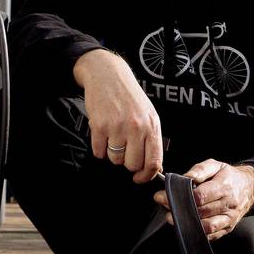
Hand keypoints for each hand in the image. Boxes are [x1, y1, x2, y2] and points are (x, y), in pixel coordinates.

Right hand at [72, 49, 162, 182]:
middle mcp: (136, 127)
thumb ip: (152, 139)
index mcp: (152, 126)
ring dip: (113, 153)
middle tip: (124, 150)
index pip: (154, 162)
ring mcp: (117, 127)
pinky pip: (99, 152)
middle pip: (132, 165)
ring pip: (115, 160)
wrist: (108, 75)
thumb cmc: (129, 96)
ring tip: (114, 137)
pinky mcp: (99, 126)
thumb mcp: (149, 115)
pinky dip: (99, 147)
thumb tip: (154, 167)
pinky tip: (103, 134)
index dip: (146, 176)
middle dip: (127, 162)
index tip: (140, 178)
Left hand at [154, 160, 253, 239]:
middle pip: (200, 212)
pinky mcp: (229, 227)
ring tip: (174, 219)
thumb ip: (200, 169)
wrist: (250, 187)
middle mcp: (228, 203)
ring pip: (207, 226)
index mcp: (224, 186)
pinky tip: (188, 226)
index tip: (163, 196)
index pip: (200, 196)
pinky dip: (198, 233)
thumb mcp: (216, 165)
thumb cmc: (229, 176)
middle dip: (179, 211)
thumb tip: (187, 177)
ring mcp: (229, 217)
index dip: (180, 198)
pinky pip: (212, 235)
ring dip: (188, 224)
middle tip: (165, 207)